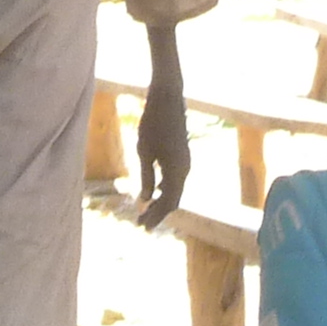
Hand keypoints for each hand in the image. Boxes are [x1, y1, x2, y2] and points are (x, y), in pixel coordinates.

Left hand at [135, 92, 190, 230]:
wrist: (168, 98)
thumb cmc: (153, 122)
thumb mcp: (144, 151)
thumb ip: (146, 176)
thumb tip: (145, 199)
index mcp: (177, 171)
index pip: (168, 202)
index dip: (155, 216)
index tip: (142, 226)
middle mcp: (185, 169)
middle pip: (173, 200)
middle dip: (158, 213)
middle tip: (141, 224)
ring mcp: (185, 163)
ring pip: (174, 190)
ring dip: (160, 202)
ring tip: (145, 212)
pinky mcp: (181, 157)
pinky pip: (175, 180)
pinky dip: (164, 190)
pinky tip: (153, 193)